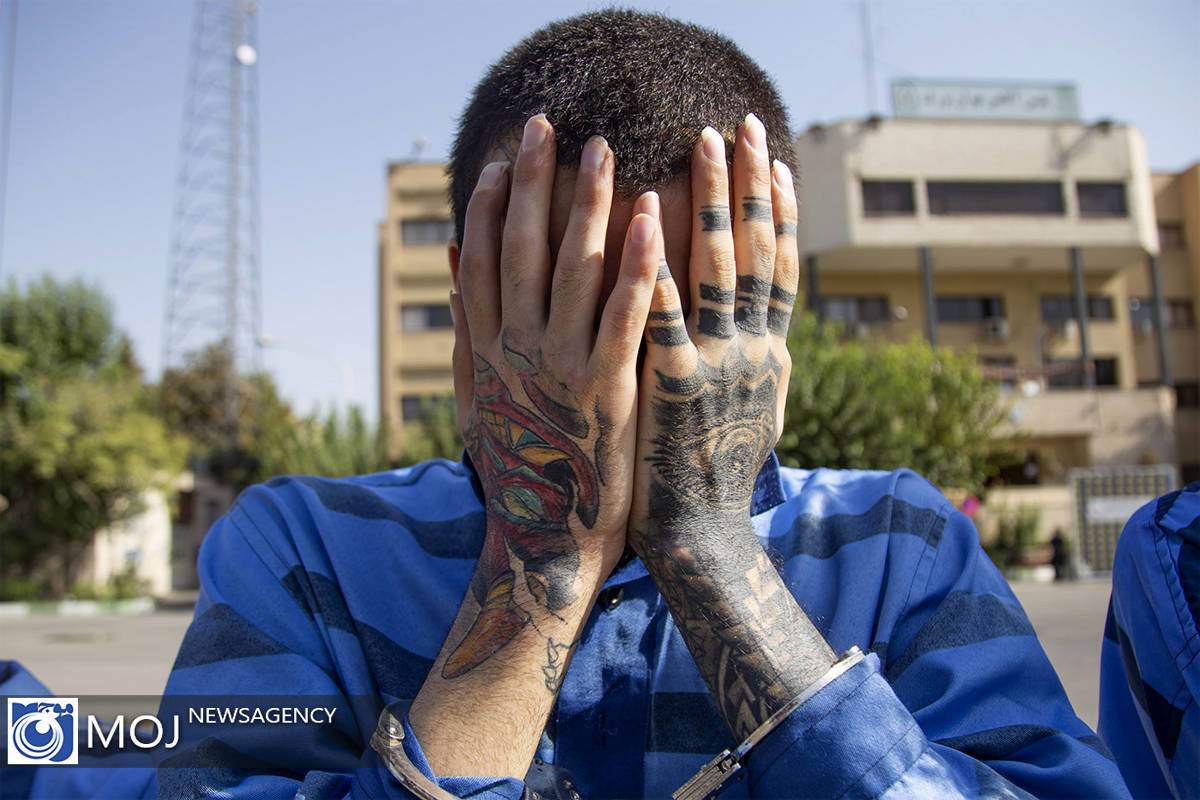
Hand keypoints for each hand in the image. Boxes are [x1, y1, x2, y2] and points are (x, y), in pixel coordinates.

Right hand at [444, 115, 660, 680]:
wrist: (547, 543)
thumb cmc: (518, 468)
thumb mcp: (476, 398)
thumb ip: (465, 331)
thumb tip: (454, 265)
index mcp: (485, 348)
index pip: (483, 259)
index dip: (493, 205)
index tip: (505, 158)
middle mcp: (516, 349)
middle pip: (523, 249)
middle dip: (536, 182)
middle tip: (548, 125)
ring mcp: (560, 368)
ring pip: (574, 271)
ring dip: (588, 205)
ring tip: (605, 151)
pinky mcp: (608, 390)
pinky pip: (626, 316)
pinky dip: (636, 266)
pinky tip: (650, 220)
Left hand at [629, 114, 797, 537]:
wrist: (703, 542)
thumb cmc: (718, 480)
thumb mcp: (752, 416)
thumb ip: (754, 365)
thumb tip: (764, 330)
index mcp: (770, 355)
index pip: (780, 267)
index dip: (779, 210)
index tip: (774, 157)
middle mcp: (754, 352)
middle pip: (758, 252)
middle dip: (749, 184)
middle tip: (740, 123)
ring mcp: (717, 365)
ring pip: (720, 267)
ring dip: (714, 200)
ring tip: (702, 142)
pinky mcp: (673, 384)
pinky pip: (664, 312)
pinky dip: (660, 261)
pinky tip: (649, 215)